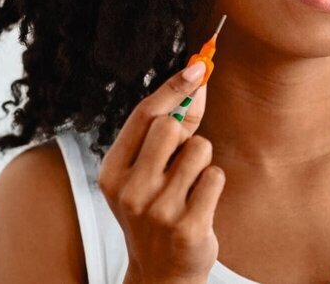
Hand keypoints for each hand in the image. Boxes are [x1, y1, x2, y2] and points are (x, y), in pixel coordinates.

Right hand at [98, 62, 225, 283]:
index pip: (142, 116)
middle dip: (186, 134)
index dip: (172, 87)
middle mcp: (130, 190)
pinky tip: (200, 204)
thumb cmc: (157, 211)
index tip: (198, 66)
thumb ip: (173, 128)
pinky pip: (216, 176)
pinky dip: (214, 184)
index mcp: (113, 172)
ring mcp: (158, 210)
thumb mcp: (150, 173)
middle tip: (181, 161)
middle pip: (170, 127)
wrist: (160, 273)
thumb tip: (197, 82)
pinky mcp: (188, 225)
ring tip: (189, 187)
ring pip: (200, 148)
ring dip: (203, 161)